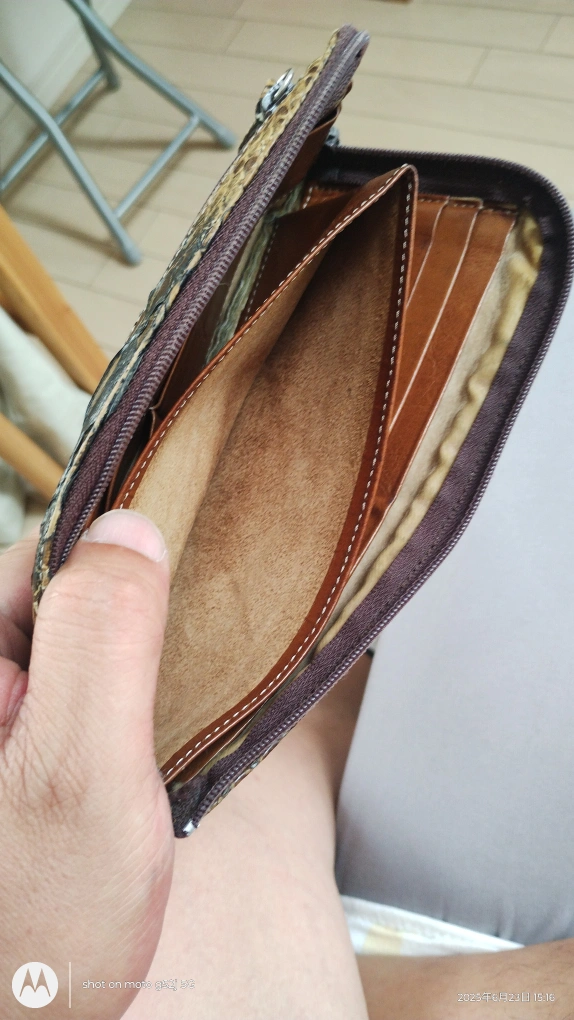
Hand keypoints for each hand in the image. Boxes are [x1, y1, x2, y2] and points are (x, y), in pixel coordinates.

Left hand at [0, 511, 172, 1018]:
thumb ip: (101, 639)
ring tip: (140, 737)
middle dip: (120, 634)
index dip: (116, 581)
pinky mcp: (9, 743)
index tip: (164, 630)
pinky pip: (65, 687)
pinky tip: (123, 752)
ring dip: (118, 674)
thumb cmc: (32, 930)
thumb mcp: (81, 773)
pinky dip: (107, 705)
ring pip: (66, 642)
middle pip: (53, 596)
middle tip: (149, 709)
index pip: (42, 557)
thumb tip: (128, 528)